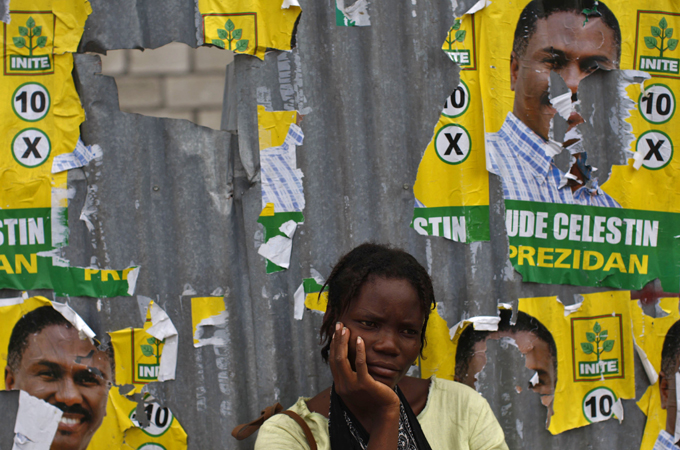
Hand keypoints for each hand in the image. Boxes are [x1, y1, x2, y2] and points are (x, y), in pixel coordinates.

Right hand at [329, 322, 399, 436]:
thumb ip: (352, 376)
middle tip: (339, 325)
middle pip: (336, 358)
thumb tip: (351, 361)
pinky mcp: (365, 384)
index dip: (333, 347)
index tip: (336, 334)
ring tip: (346, 329)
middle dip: (337, 340)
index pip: (333, 362)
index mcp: (340, 386)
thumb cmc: (374, 399)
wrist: (384, 413)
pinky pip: (360, 364)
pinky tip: (360, 340)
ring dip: (343, 342)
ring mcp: (352, 385)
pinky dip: (359, 350)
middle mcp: (343, 386)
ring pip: (343, 360)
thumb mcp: (358, 388)